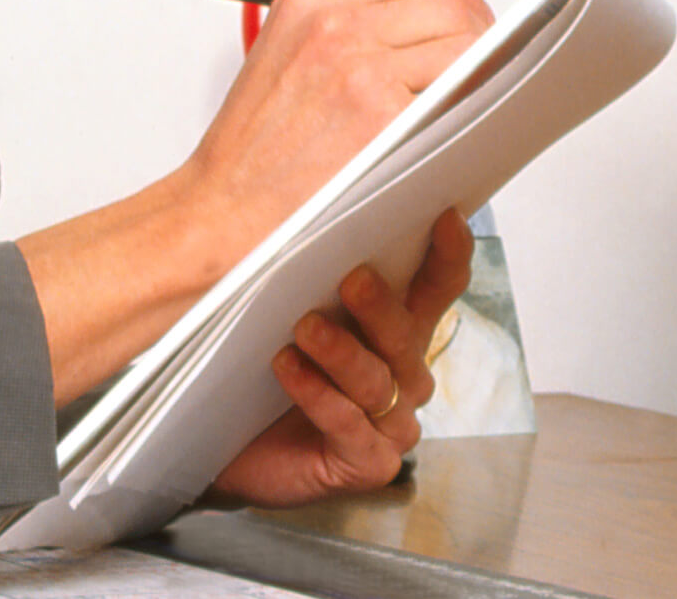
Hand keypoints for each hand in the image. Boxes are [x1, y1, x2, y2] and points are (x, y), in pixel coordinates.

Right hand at [22, 0, 492, 407]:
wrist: (223, 216)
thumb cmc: (256, 154)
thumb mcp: (288, 57)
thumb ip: (351, 31)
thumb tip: (431, 31)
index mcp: (311, 2)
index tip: (469, 20)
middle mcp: (335, 24)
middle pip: (452, 3)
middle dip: (482, 34)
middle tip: (489, 68)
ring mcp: (360, 66)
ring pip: (466, 46)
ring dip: (481, 73)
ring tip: (473, 101)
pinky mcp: (382, 114)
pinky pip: (458, 95)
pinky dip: (470, 109)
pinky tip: (461, 127)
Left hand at [209, 208, 475, 507]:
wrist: (226, 450)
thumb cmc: (264, 377)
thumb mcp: (290, 316)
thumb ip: (313, 277)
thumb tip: (303, 213)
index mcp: (400, 332)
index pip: (440, 288)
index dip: (450, 254)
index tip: (446, 217)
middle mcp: (406, 377)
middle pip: (408, 336)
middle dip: (382, 306)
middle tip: (352, 278)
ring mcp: (393, 424)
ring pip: (378, 382)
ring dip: (342, 353)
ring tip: (304, 328)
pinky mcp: (369, 463)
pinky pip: (351, 426)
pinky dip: (320, 397)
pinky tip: (289, 371)